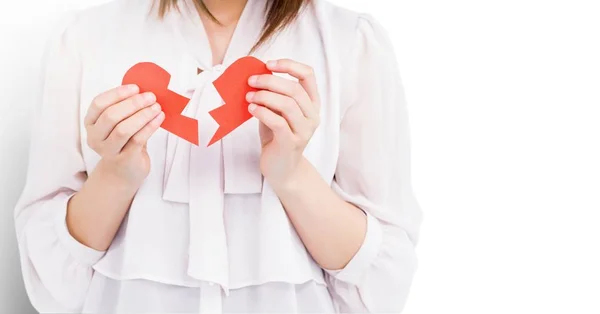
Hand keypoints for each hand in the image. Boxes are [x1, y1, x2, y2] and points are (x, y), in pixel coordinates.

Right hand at [84, 84, 163, 185]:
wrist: (123, 172)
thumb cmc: (124, 141)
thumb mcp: (120, 123)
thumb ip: (126, 108)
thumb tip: (144, 90)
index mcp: (91, 122)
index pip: (99, 104)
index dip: (117, 94)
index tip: (136, 88)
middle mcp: (95, 137)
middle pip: (111, 116)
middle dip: (133, 103)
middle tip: (151, 96)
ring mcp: (108, 150)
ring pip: (124, 129)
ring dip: (143, 115)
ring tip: (157, 107)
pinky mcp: (124, 159)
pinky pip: (137, 140)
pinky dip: (150, 127)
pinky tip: (159, 118)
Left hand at [246, 59, 320, 188]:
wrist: (282, 168)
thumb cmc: (277, 136)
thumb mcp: (277, 111)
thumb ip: (274, 95)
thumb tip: (256, 75)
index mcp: (312, 103)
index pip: (308, 75)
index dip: (289, 65)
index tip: (268, 64)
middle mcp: (312, 116)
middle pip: (294, 89)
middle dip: (269, 81)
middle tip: (250, 81)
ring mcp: (304, 131)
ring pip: (287, 104)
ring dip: (264, 96)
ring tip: (249, 97)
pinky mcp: (291, 143)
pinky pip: (278, 122)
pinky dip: (262, 112)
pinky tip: (251, 109)